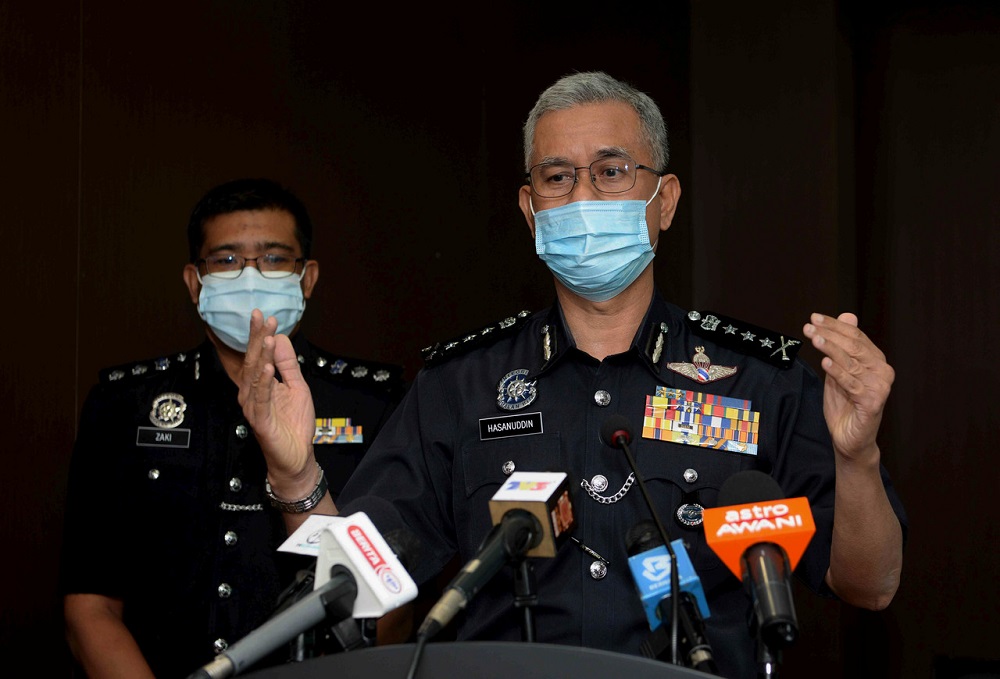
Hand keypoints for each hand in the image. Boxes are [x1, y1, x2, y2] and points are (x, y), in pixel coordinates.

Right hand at [238, 309, 316, 485]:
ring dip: (261, 356)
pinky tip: (268, 368)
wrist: (296, 456)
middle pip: (252, 361)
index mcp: (259, 385)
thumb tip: (280, 338)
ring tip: (267, 337)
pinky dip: (264, 383)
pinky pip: (261, 399)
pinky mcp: (261, 421)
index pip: (257, 355)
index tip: (262, 314)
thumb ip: (288, 365)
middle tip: (261, 317)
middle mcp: (251, 394)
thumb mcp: (296, 387)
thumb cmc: (293, 424)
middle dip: (257, 338)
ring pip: (255, 377)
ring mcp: (254, 408)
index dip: (258, 335)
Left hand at [803, 312, 894, 464]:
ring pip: (851, 363)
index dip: (835, 326)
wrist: (849, 439)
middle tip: (809, 327)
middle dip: (830, 334)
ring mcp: (880, 387)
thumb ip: (842, 347)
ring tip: (814, 338)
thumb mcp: (839, 371)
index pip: (855, 337)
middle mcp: (882, 372)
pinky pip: (852, 383)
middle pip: (854, 347)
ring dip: (830, 348)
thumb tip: (848, 315)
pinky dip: (837, 372)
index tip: (814, 318)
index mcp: (876, 361)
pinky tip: (824, 361)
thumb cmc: (844, 404)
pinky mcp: (873, 403)